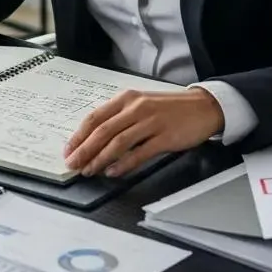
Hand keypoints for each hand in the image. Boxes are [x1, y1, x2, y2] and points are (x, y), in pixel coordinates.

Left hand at [63, 88, 224, 177]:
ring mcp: (151, 122)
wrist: (203, 107)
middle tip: (73, 164)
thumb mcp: (141, 105)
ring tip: (90, 171)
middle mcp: (136, 108)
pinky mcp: (165, 137)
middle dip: (85, 150)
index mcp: (127, 98)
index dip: (79, 135)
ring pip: (118, 142)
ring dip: (100, 159)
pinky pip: (139, 153)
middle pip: (103, 131)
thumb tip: (95, 140)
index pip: (95, 117)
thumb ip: (120, 118)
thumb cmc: (170, 109)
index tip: (68, 150)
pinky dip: (124, 164)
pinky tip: (114, 172)